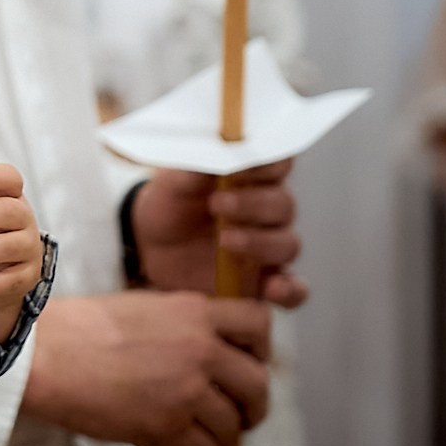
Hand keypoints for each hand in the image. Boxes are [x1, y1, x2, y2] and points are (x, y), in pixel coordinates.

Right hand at [21, 291, 272, 445]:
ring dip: (217, 435)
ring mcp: (186, 389)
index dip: (259, 349)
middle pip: (258, 385)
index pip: (260, 324)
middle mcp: (200, 348)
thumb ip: (186, 327)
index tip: (246, 364)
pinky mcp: (167, 426)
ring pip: (231, 425)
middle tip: (237, 416)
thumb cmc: (82, 330)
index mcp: (194, 311)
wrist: (43, 357)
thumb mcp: (145, 309)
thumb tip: (219, 358)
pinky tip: (170, 443)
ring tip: (191, 431)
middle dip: (252, 406)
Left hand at [132, 164, 304, 307]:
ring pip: (287, 244)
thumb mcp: (173, 184)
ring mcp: (269, 247)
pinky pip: (294, 290)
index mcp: (254, 177)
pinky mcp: (264, 281)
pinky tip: (273, 289)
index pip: (279, 162)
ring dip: (260, 243)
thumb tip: (212, 155)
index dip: (268, 163)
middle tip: (217, 205)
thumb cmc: (171, 202)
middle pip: (283, 205)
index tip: (240, 166)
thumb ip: (193, 170)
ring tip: (224, 240)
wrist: (151, 242)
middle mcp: (269, 211)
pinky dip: (289, 290)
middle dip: (253, 205)